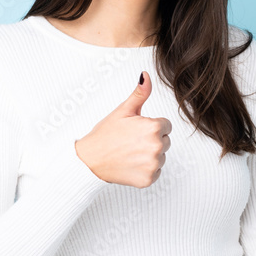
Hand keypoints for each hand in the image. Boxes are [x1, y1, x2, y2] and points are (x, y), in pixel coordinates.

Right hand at [74, 71, 171, 187]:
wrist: (90, 160)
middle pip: (165, 141)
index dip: (150, 126)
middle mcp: (157, 146)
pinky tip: (131, 164)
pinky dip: (145, 170)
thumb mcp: (123, 110)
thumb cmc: (105, 135)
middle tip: (131, 142)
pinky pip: (156, 172)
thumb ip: (140, 94)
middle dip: (151, 140)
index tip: (136, 130)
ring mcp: (153, 165)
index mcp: (153, 128)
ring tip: (130, 153)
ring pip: (161, 157)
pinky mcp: (149, 179)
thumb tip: (146, 76)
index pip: (166, 125)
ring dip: (149, 156)